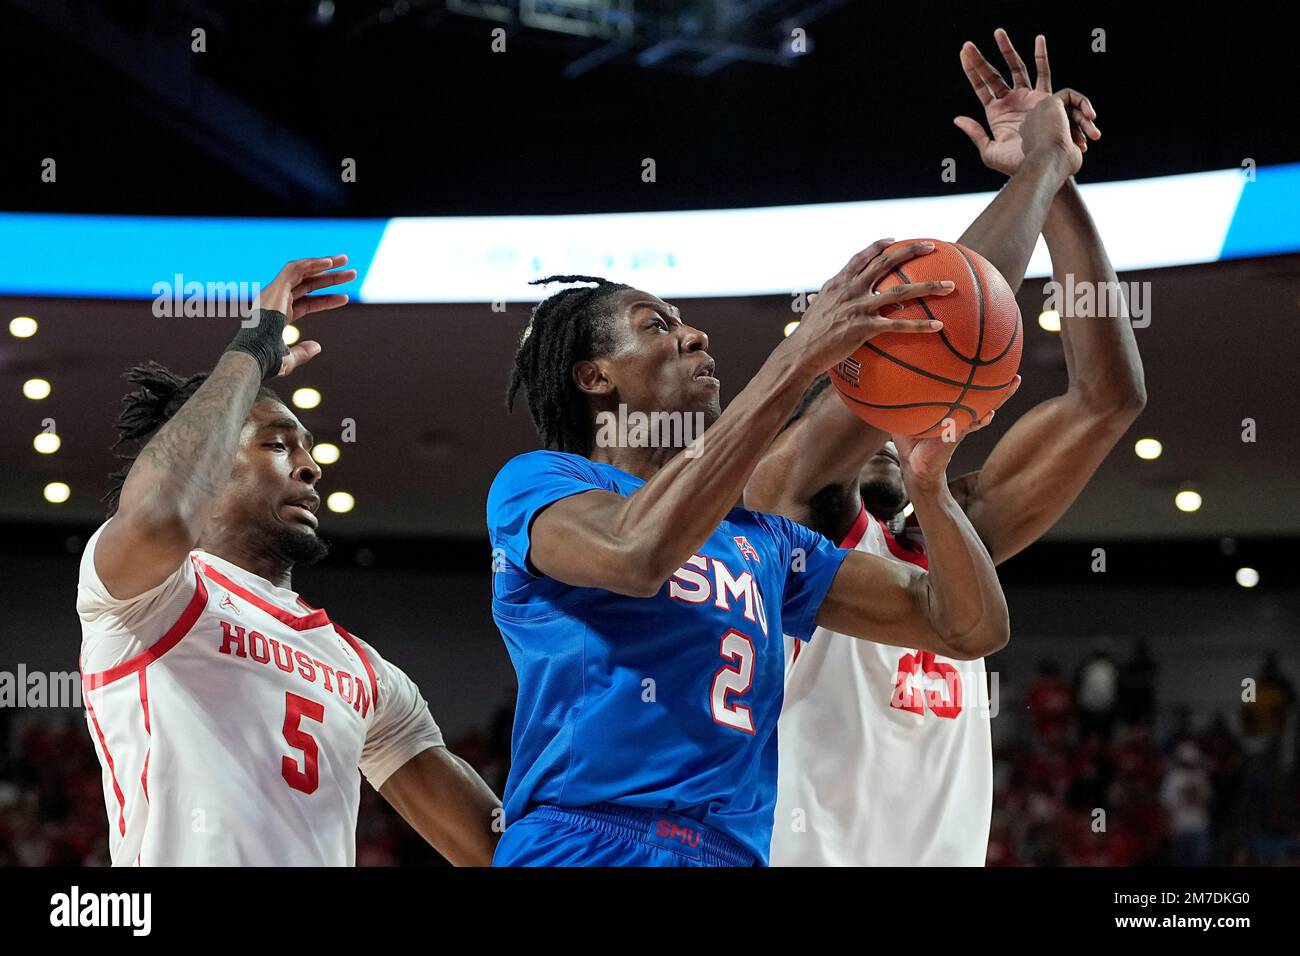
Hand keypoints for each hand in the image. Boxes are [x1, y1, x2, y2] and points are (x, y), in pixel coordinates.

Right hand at [253, 255, 356, 376]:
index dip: (326, 300)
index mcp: (278, 316)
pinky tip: (329, 262)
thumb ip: (303, 352)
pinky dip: (312, 264)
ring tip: (345, 260)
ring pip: (302, 272)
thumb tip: (318, 347)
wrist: (255, 355)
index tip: (345, 298)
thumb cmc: (267, 361)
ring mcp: (274, 293)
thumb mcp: (289, 359)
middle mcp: (276, 301)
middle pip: (307, 284)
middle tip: (352, 273)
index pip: (306, 302)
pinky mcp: (276, 287)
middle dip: (329, 277)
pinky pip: (294, 269)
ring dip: (324, 264)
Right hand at [785, 238, 951, 377]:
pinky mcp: (865, 327)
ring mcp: (860, 307)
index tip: (893, 240)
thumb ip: (820, 301)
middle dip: (911, 251)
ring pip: (901, 291)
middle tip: (931, 246)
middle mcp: (852, 289)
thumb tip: (812, 300)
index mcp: (839, 283)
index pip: (861, 257)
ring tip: (950, 286)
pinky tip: (938, 326)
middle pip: (886, 263)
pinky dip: (920, 325)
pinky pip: (899, 325)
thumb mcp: (813, 311)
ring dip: (929, 287)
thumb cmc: (807, 335)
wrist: (800, 352)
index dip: (878, 246)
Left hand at [892, 375, 1021, 484]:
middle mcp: (961, 414)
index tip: (989, 358)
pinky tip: (989, 415)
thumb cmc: (909, 437)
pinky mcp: (955, 436)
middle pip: (984, 396)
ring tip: (1014, 382)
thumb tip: (887, 370)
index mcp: (952, 408)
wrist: (912, 463)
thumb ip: (901, 395)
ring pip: (985, 408)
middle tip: (1013, 368)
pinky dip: (979, 421)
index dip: (978, 375)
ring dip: (1000, 397)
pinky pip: (970, 426)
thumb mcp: (904, 412)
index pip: (968, 389)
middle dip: (999, 383)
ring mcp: (962, 425)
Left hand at [955, 29, 1099, 175]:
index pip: (981, 87)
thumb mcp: (990, 152)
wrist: (1043, 167)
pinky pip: (1044, 72)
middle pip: (993, 74)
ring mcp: (1027, 97)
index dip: (971, 71)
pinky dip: (1041, 56)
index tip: (963, 53)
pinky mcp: (1045, 96)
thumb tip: (957, 118)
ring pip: (1016, 67)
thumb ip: (975, 133)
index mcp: (996, 114)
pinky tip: (1038, 39)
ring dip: (1007, 50)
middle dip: (981, 59)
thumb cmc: (1017, 165)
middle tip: (968, 44)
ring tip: (998, 33)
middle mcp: (1011, 102)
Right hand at [1020, 92, 1098, 176]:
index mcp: (1032, 139)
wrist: (1049, 163)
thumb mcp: (1065, 157)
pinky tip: (1090, 116)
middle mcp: (1032, 124)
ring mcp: (1038, 112)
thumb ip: (1069, 148)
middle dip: (1081, 126)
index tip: (1081, 148)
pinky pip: (1069, 94)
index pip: (1056, 130)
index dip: (1073, 135)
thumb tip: (1077, 148)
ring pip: (1067, 107)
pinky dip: (1083, 102)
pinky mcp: (1048, 102)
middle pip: (1062, 118)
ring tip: (1094, 134)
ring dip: (1085, 120)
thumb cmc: (1057, 166)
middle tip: (1094, 137)